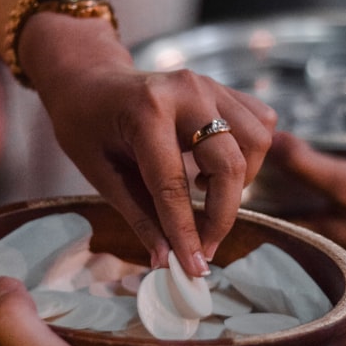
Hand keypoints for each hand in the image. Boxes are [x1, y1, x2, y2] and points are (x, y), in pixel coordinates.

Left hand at [21, 16, 276, 275]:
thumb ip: (139, 217)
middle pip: (229, 164)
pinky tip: (215, 166)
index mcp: (146, 111)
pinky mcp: (223, 87)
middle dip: (222, 215)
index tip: (195, 268)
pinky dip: (249, 153)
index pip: (174, 185)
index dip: (186, 233)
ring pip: (255, 143)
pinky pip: (260, 123)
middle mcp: (186, 92)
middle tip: (204, 246)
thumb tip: (167, 262)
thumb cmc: (85, 125)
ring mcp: (209, 85)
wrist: (89, 78)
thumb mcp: (100, 173)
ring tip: (204, 192)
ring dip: (240, 181)